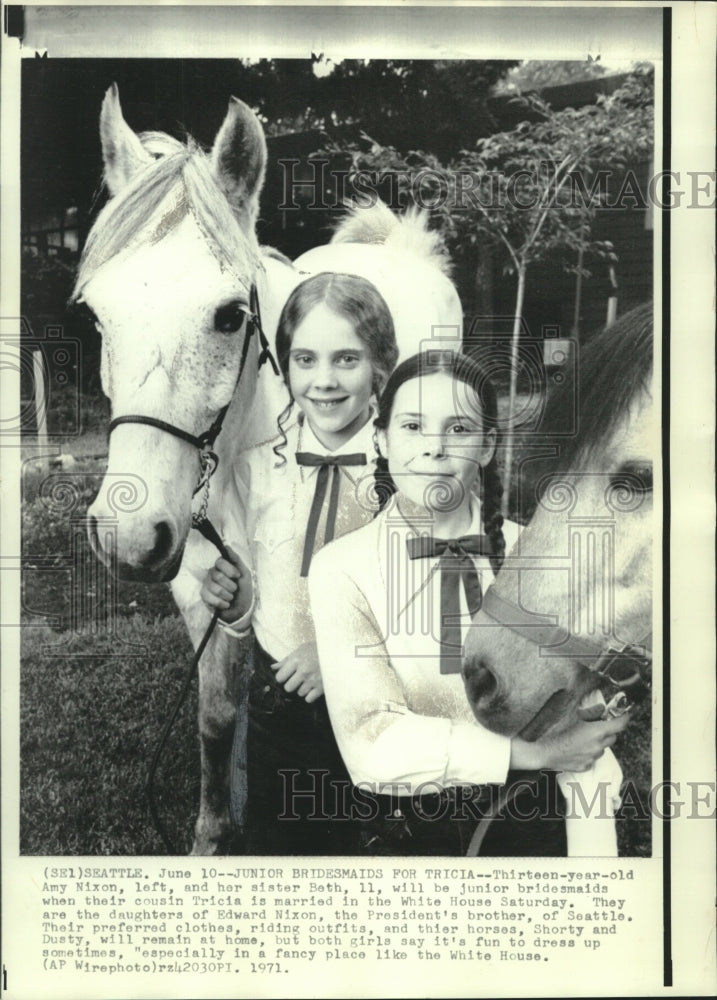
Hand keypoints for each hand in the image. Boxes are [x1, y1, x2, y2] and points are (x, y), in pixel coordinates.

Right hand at [200, 545, 252, 622]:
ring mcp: (206, 585)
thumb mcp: (244, 573)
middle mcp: (212, 573)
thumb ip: (236, 559)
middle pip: (217, 576)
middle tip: (234, 589)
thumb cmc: (243, 590)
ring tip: (231, 597)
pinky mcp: (204, 596)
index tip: (237, 576)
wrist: (242, 609)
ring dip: (227, 596)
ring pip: (214, 588)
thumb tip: (226, 545)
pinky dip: (221, 603)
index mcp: (221, 566)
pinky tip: (225, 604)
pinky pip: (209, 598)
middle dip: (230, 585)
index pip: (219, 562)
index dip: (229, 570)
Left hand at [271, 642, 322, 702]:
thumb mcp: (301, 649)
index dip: (283, 677)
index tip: (287, 675)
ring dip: (303, 688)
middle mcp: (303, 671)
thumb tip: (273, 667)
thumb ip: (286, 660)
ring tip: (309, 680)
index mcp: (296, 660)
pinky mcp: (322, 687)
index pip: (280, 677)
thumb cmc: (318, 649)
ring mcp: (313, 680)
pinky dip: (310, 695)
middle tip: (298, 679)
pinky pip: (308, 699)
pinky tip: (314, 687)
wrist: (338, 651)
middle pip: (288, 688)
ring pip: (299, 693)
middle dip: (292, 684)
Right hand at [510, 712, 630, 772]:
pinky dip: (589, 752)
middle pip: (613, 737)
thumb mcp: (572, 715)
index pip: (620, 724)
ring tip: (582, 737)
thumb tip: (601, 708)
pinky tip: (576, 747)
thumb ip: (590, 712)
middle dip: (608, 730)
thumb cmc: (555, 731)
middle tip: (598, 724)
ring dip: (598, 742)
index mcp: (596, 731)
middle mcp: (598, 746)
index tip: (623, 713)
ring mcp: (592, 758)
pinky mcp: (586, 766)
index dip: (623, 717)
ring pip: (602, 748)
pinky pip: (593, 757)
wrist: (542, 752)